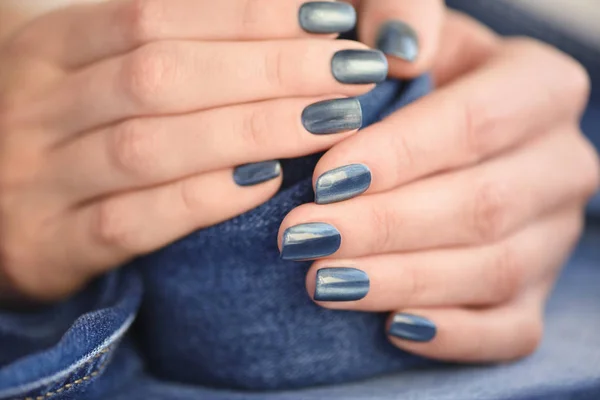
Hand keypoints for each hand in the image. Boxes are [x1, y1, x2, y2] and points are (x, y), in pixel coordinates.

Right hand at [0, 0, 386, 301]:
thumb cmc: (67, 135)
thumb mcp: (95, 75)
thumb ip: (162, 49)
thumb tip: (271, 22)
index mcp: (45, 47)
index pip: (154, 16)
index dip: (247, 15)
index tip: (330, 19)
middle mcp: (33, 107)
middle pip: (162, 75)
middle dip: (269, 70)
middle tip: (351, 71)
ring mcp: (34, 180)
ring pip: (151, 146)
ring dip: (252, 130)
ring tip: (332, 119)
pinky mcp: (47, 247)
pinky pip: (131, 223)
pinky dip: (204, 201)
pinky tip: (267, 185)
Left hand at [279, 11, 599, 361]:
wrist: (443, 134)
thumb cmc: (411, 81)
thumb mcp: (405, 33)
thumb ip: (400, 11)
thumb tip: (394, 51)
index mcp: (539, 87)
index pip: (476, 123)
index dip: (400, 153)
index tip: (324, 178)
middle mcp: (560, 163)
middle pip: (483, 204)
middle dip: (385, 227)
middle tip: (304, 238)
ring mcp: (553, 234)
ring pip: (493, 270)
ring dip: (402, 281)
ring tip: (323, 282)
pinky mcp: (535, 291)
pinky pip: (511, 327)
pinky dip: (454, 335)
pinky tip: (392, 327)